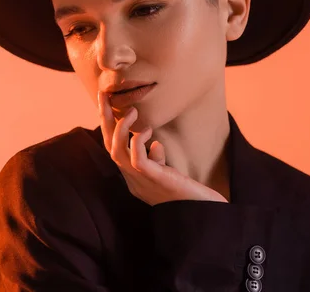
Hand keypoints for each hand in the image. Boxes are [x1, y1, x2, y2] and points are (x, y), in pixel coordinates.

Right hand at [97, 91, 228, 205]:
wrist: (204, 214)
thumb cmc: (189, 193)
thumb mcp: (167, 173)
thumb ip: (156, 159)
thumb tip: (155, 143)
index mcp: (133, 177)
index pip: (113, 148)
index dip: (107, 126)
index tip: (107, 103)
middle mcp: (132, 179)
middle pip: (108, 146)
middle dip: (105, 120)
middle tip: (104, 95)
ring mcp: (140, 181)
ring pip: (116, 153)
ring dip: (121, 128)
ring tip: (132, 111)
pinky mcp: (153, 180)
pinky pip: (136, 160)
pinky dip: (137, 141)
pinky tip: (147, 130)